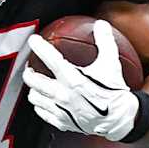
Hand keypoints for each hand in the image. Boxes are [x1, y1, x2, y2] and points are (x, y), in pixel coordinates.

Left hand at [22, 26, 140, 140]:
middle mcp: (62, 94)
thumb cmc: (114, 91)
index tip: (33, 40)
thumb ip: (105, 42)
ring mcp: (60, 109)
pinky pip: (43, 113)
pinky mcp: (62, 122)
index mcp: (72, 78)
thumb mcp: (111, 64)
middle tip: (30, 68)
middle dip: (29, 72)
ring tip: (36, 85)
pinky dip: (41, 106)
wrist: (119, 119)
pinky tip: (44, 102)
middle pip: (34, 81)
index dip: (39, 47)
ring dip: (33, 90)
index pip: (50, 58)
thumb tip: (101, 25)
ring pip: (35, 97)